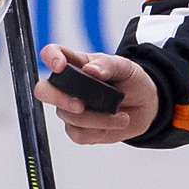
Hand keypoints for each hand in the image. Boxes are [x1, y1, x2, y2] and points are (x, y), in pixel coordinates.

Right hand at [35, 43, 158, 144]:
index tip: (61, 66)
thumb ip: (107, 65)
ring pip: (69, 117)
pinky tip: (116, 122)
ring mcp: (71, 109)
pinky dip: (101, 130)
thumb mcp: (124, 67)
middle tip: (81, 105)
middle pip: (44, 91)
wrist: (145, 104)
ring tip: (120, 114)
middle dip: (60, 99)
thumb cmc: (130, 80)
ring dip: (98, 119)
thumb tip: (90, 70)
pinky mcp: (79, 129)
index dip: (50, 58)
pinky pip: (79, 134)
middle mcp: (68, 86)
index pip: (51, 54)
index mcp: (75, 63)